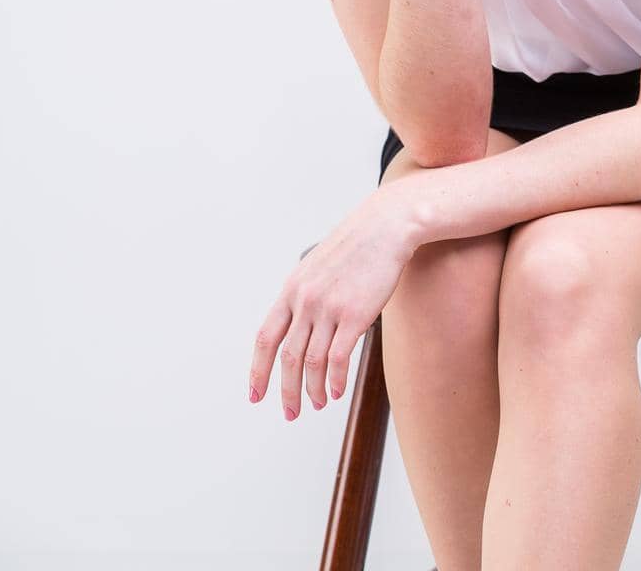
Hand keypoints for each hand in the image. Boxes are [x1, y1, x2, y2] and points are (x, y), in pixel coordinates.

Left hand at [248, 182, 420, 419]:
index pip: (265, 338)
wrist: (385, 227)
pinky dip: (334, 381)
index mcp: (292, 289)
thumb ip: (303, 295)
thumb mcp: (316, 267)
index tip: (255, 395)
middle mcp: (305, 300)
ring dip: (312, 390)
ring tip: (317, 404)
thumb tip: (297, 328)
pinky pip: (337, 359)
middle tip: (290, 413)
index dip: (258, 370)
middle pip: (287, 357)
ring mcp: (328, 307)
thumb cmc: (355, 247)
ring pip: (311, 362)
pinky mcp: (354, 314)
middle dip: (286, 391)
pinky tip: (336, 391)